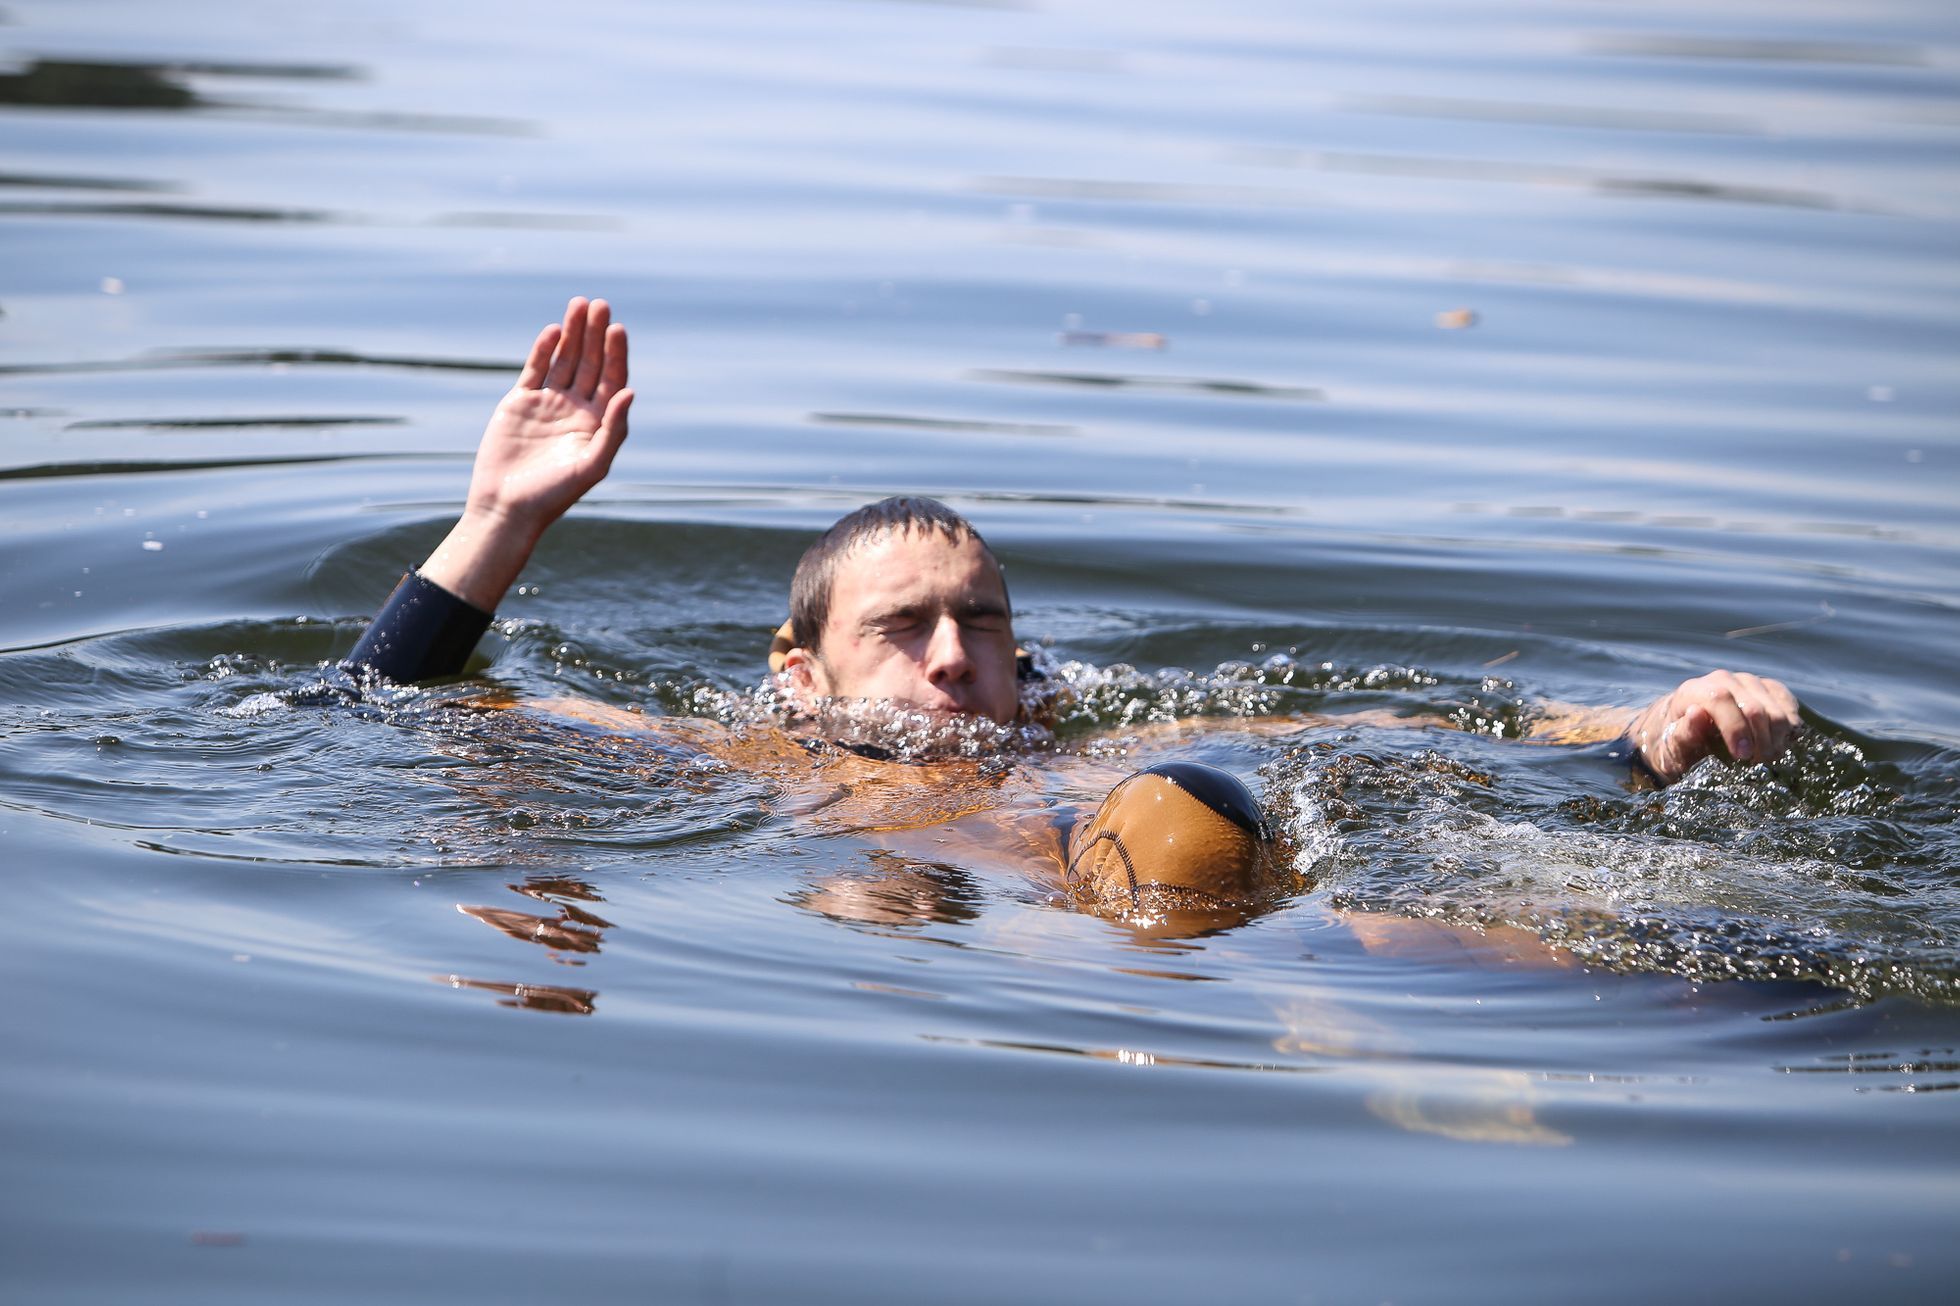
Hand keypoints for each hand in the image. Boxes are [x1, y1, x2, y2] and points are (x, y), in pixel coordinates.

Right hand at [418, 297, 633, 610]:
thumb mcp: (592, 465)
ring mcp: (548, 404)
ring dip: (572, 334)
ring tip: (579, 305)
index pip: (611, 379)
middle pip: (589, 363)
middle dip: (595, 334)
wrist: (507, 506)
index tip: (616, 328)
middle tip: (600, 305)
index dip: (615, 354)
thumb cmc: (554, 494)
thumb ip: (613, 429)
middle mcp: (576, 410)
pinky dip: (544, 350)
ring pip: (564, 361)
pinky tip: (553, 331)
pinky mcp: (520, 403)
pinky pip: (535, 370)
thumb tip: (630, 392)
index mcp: (598, 423)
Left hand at [1624, 670, 1799, 782]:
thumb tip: (1697, 714)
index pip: (1720, 700)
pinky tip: (1781, 742)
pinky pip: (1787, 702)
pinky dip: (1790, 725)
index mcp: (1694, 691)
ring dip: (1777, 737)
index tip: (1743, 756)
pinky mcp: (1766, 687)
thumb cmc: (1674, 742)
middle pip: (1754, 706)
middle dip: (1761, 740)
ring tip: (1767, 757)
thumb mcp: (1672, 747)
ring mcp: (1747, 681)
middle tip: (1759, 763)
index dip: (1736, 729)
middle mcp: (1722, 679)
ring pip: (1775, 707)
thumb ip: (1683, 733)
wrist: (1683, 728)